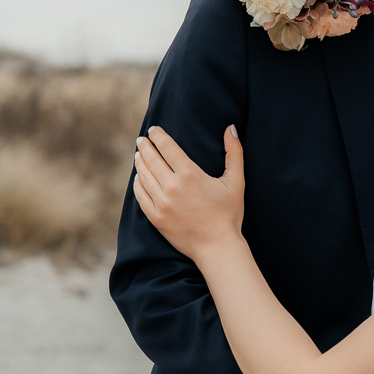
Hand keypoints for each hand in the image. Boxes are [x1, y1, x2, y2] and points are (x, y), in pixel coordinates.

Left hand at [133, 125, 244, 259]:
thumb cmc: (229, 213)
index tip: (154, 130)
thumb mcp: (236, 181)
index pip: (167, 147)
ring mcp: (161, 203)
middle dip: (145, 146)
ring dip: (140, 163)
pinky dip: (137, 183)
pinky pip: (140, 195)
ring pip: (143, 176)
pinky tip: (138, 178)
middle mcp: (172, 187)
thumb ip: (234, 152)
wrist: (217, 246)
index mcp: (191, 175)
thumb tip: (231, 128)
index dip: (158, 136)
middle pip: (151, 159)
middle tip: (141, 140)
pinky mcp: (155, 217)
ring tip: (139, 155)